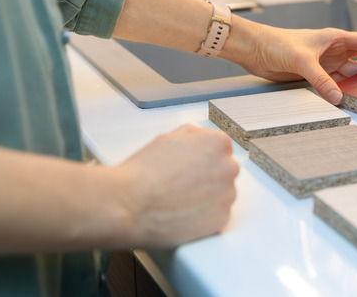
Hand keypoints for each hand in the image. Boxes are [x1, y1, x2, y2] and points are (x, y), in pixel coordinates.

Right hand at [114, 124, 238, 246]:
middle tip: (181, 186)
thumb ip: (193, 137)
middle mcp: (228, 167)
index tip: (189, 169)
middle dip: (207, 179)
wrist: (128, 204)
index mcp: (217, 143)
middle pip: (223, 173)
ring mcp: (227, 195)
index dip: (201, 161)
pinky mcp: (221, 219)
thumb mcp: (169, 138)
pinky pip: (216, 217)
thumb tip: (200, 141)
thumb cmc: (143, 172)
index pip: (220, 150)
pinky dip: (203, 218)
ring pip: (221, 196)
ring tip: (178, 201)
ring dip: (206, 199)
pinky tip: (182, 215)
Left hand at [228, 25, 356, 104]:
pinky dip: (345, 91)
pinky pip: (336, 84)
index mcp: (334, 38)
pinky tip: (355, 98)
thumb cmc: (276, 44)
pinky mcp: (314, 74)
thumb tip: (338, 98)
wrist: (255, 50)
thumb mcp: (301, 61)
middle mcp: (333, 50)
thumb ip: (321, 80)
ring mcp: (325, 63)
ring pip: (351, 74)